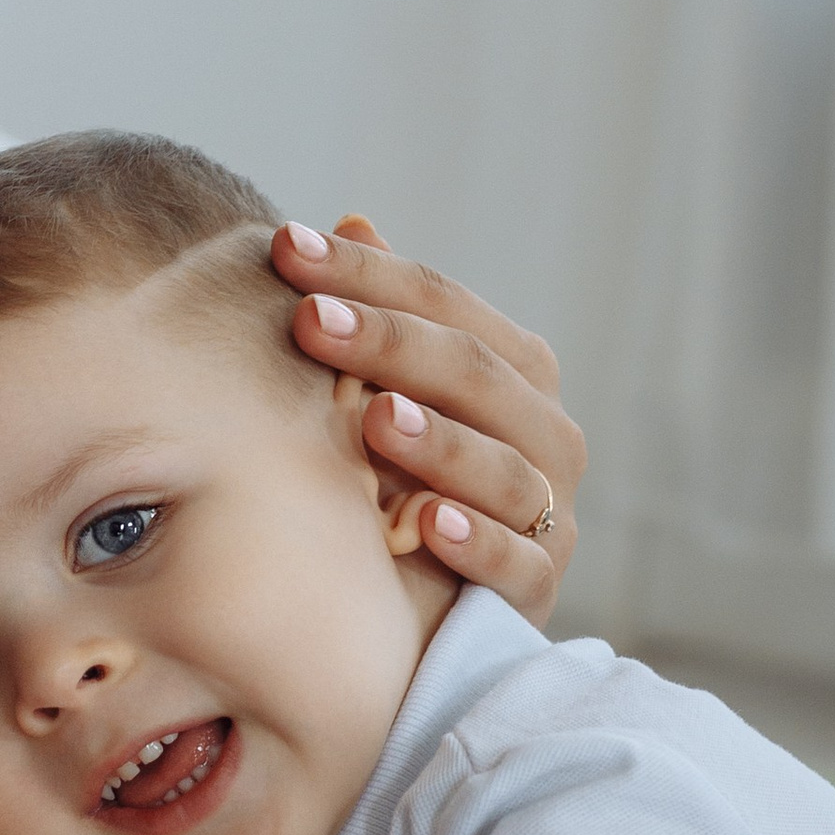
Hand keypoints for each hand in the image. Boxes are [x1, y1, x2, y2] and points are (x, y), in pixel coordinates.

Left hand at [274, 213, 584, 625]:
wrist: (438, 612)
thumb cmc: (403, 481)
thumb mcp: (386, 398)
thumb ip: (380, 318)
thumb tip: (353, 221)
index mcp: (513, 371)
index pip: (446, 303)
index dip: (368, 275)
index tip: (285, 248)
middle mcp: (544, 434)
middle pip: (475, 373)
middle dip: (391, 342)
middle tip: (309, 321)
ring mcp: (548, 514)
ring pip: (503, 468)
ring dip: (439, 441)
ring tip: (376, 419)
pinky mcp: (537, 592)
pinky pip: (517, 565)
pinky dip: (477, 543)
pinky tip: (428, 523)